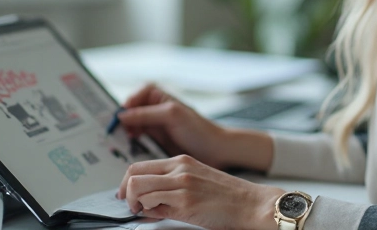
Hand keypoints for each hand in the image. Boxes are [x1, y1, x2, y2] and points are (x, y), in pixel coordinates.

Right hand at [119, 83, 231, 168]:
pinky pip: (137, 139)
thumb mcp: (172, 115)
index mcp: (159, 97)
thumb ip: (146, 114)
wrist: (215, 150)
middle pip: (129, 111)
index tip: (120, 117)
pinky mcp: (155, 141)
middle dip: (123, 120)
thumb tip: (122, 115)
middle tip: (120, 131)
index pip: (134, 96)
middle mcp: (154, 109)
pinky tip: (133, 147)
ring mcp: (154, 125)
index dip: (126, 105)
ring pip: (131, 126)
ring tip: (128, 139)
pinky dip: (132, 143)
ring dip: (126, 132)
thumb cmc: (199, 129)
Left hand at [119, 154, 284, 229]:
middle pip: (133, 173)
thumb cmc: (227, 195)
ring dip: (136, 202)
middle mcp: (179, 169)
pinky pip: (152, 203)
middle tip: (132, 204)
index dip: (127, 181)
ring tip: (146, 211)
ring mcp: (182, 185)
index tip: (127, 194)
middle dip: (126, 191)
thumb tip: (148, 200)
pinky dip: (148, 210)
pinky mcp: (186, 202)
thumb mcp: (196, 180)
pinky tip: (159, 214)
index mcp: (181, 161)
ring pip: (138, 187)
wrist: (251, 204)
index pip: (140, 165)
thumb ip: (172, 185)